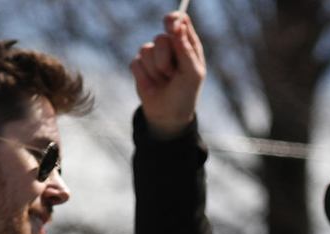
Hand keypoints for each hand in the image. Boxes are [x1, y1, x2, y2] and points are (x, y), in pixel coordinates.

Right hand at [131, 12, 205, 140]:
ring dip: (156, 72)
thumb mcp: (193, 75)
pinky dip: (145, 79)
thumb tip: (179, 26)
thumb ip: (187, 50)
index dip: (173, 21)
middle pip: (161, 38)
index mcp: (187, 45)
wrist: (169, 116)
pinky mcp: (139, 65)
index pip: (180, 20)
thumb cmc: (185, 94)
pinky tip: (153, 89)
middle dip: (165, 61)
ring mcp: (153, 55)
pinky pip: (136, 63)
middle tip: (172, 76)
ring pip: (146, 50)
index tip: (171, 30)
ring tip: (164, 83)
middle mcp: (170, 46)